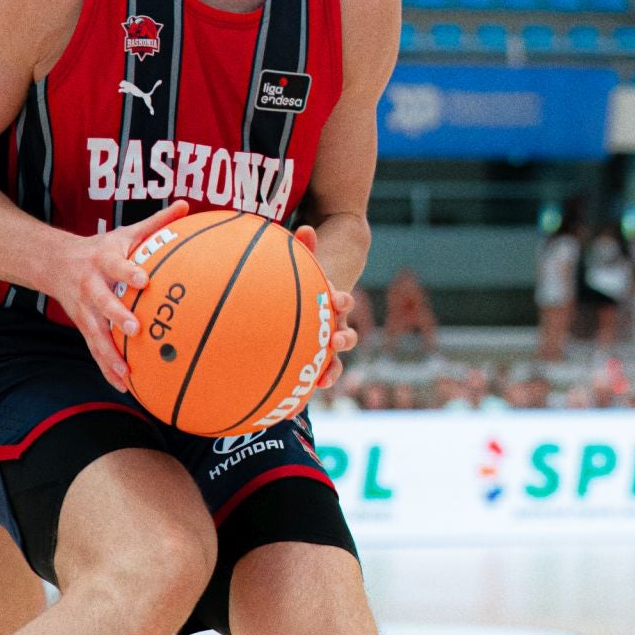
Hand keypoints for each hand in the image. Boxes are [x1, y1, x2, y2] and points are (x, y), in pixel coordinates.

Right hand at [56, 201, 192, 392]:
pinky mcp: (83, 326)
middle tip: (136, 328)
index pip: (117, 265)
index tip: (144, 279)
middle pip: (103, 303)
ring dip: (110, 353)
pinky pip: (95, 349)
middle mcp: (91, 286)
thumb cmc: (102, 247)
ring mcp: (85, 310)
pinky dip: (106, 368)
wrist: (54, 262)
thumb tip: (187, 205)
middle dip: (117, 316)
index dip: (129, 272)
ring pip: (96, 334)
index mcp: (104, 260)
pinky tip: (123, 386)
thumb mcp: (125, 232)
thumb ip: (156, 222)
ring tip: (127, 372)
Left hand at [289, 224, 358, 390]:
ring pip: (333, 361)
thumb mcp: (305, 262)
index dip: (342, 302)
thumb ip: (306, 247)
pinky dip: (305, 390)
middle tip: (337, 341)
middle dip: (344, 340)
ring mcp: (325, 347)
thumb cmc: (306, 278)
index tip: (339, 300)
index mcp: (332, 303)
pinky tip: (288, 407)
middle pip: (345, 335)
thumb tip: (305, 227)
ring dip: (331, 371)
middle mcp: (334, 326)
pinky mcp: (312, 362)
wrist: (316, 297)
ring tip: (323, 381)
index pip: (342, 302)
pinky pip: (310, 379)